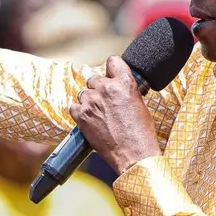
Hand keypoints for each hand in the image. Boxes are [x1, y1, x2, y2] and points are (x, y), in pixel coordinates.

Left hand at [69, 57, 159, 174]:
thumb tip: (116, 85)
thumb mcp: (139, 102)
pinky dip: (80, 112)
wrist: (133, 154)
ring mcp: (92, 101)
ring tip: (99, 115)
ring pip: (84, 93)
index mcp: (124, 82)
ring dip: (89, 101)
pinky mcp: (81, 115)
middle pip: (94, 78)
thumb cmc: (140, 132)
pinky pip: (74, 107)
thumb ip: (125, 89)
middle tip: (105, 104)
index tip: (110, 76)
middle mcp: (106, 88)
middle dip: (98, 88)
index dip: (111, 70)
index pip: (112, 61)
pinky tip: (90, 120)